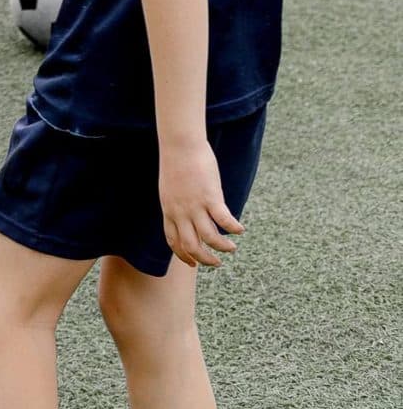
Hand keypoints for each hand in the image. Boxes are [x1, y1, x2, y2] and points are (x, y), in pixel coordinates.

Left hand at [158, 140, 243, 269]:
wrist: (180, 144)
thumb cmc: (176, 161)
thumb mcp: (170, 188)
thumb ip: (177, 203)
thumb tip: (188, 214)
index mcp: (169, 210)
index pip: (173, 241)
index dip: (183, 255)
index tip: (192, 264)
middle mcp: (180, 212)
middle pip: (191, 246)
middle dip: (204, 259)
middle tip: (216, 263)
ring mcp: (195, 206)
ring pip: (209, 238)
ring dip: (222, 248)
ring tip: (232, 248)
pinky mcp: (210, 196)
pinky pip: (224, 220)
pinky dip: (233, 229)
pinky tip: (240, 230)